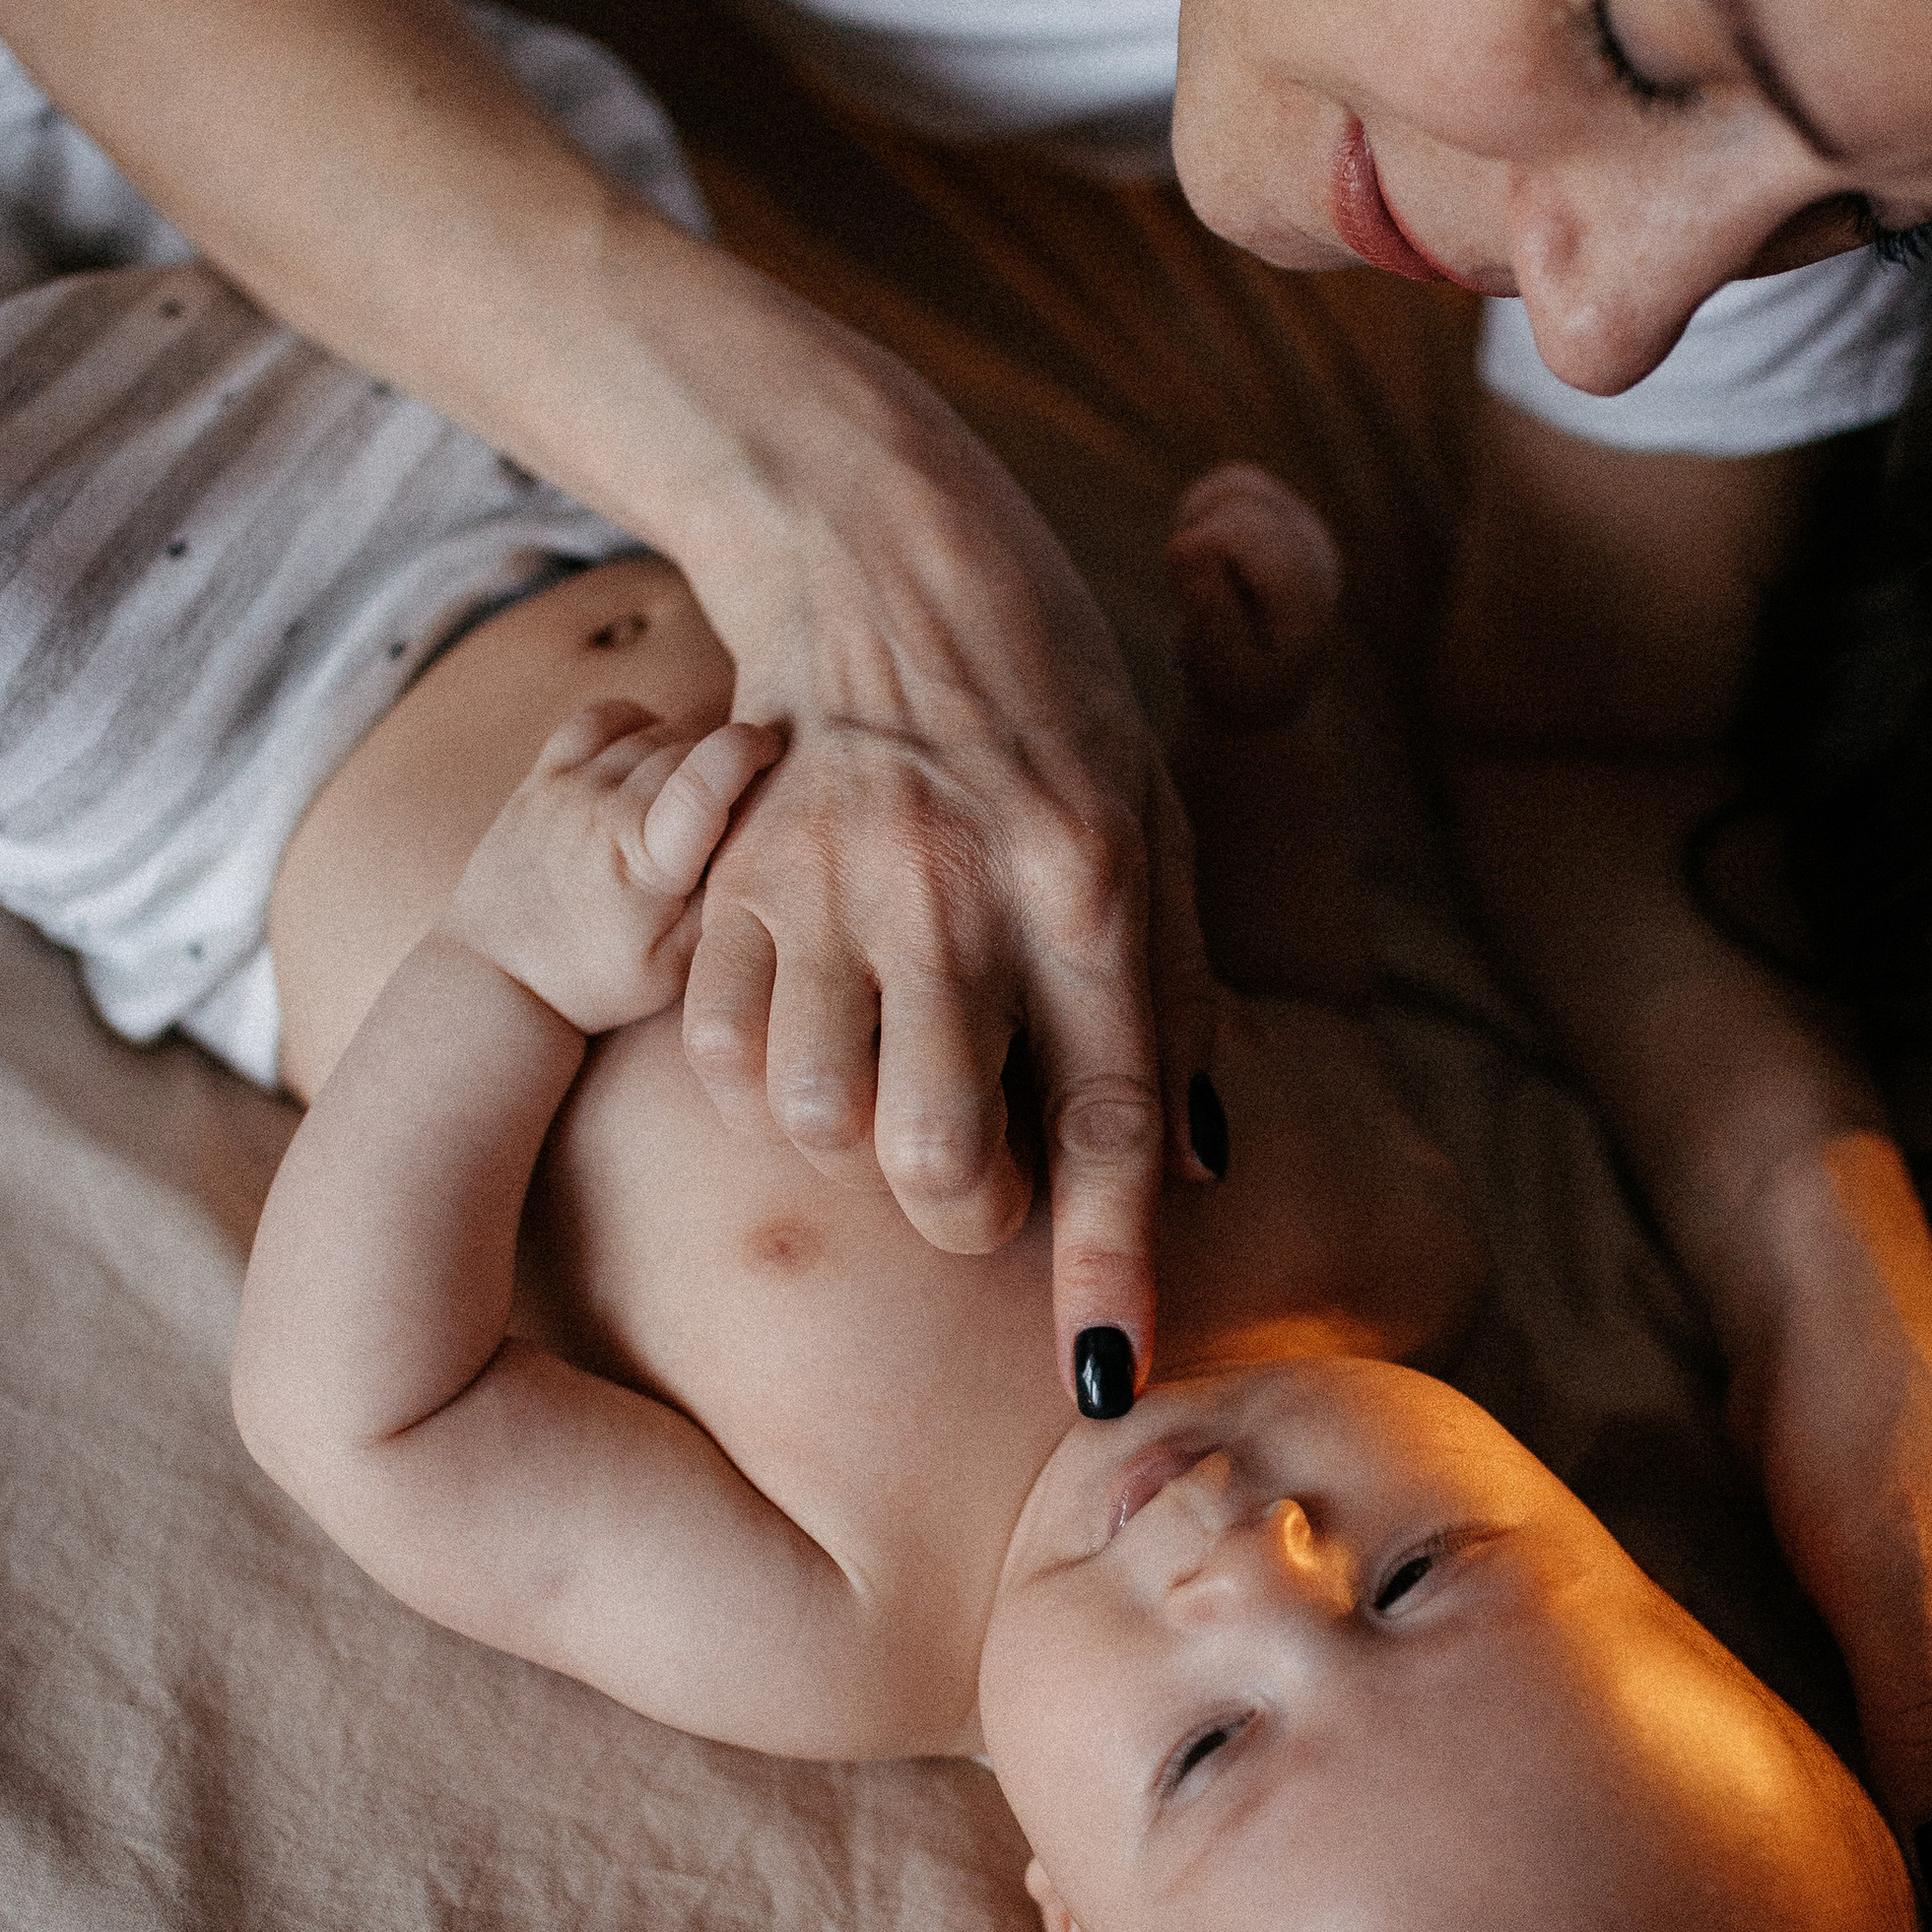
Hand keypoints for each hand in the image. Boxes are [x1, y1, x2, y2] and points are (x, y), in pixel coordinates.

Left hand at [450, 700, 783, 1034]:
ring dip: (687, 747)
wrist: (497, 978)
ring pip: (649, 732)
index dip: (749, 746)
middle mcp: (604, 810)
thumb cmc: (594, 981)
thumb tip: (768, 853)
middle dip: (726, 758)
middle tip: (743, 794)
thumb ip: (722, 910)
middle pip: (688, 745)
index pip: (706, 774)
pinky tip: (650, 749)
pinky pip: (597, 720)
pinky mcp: (541, 779)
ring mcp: (567, 787)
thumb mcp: (674, 969)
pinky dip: (635, 723)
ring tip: (699, 789)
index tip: (774, 749)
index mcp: (645, 860)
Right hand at [666, 324, 1220, 1409]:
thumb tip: (1202, 1168)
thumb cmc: (1054, 708)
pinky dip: (773, 1073)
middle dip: (968, 1210)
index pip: (1110, 1111)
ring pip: (819, 1122)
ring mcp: (829, 879)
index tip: (1102, 1378)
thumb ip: (1177, 992)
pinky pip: (728, 1055)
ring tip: (897, 1063)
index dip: (1108, 1262)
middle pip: (938, 1162)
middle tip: (982, 1166)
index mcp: (1088, 874)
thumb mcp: (1157, 823)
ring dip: (862, 1135)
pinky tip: (817, 1014)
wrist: (884, 553)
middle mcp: (956, 886)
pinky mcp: (731, 875)